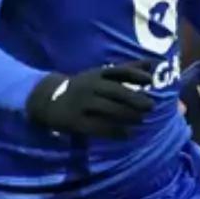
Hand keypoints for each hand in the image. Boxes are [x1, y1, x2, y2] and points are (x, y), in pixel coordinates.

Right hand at [24, 61, 158, 138]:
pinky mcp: (76, 121)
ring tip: (140, 120)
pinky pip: (98, 127)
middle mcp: (90, 86)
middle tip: (151, 106)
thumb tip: (152, 63)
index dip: (134, 74)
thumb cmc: (83, 87)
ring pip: (108, 109)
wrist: (47, 99)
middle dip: (134, 99)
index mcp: (96, 74)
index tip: (149, 80)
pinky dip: (114, 132)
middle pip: (115, 92)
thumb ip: (126, 70)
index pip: (117, 71)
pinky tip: (127, 135)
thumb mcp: (101, 75)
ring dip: (127, 116)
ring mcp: (82, 104)